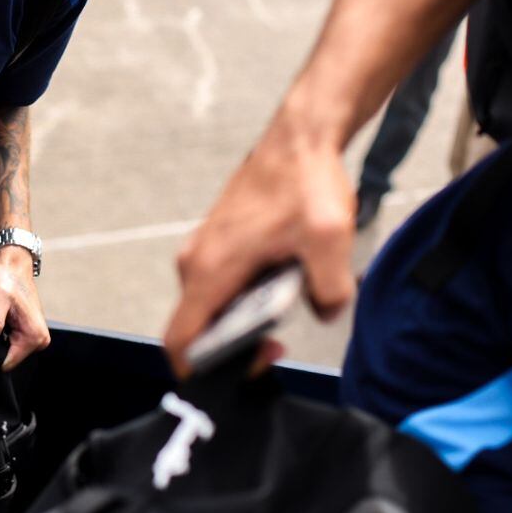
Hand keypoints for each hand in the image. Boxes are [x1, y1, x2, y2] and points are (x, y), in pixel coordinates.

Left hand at [0, 246, 49, 370]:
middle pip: (7, 358)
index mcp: (34, 337)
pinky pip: (9, 343)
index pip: (7, 363)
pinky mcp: (27, 332)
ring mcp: (33, 336)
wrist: (11, 265)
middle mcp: (39, 340)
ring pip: (6, 351)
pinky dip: (0, 335)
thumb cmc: (6, 278)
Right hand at [162, 119, 356, 375]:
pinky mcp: (218, 242)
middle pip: (199, 328)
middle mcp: (196, 263)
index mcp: (211, 271)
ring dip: (243, 320)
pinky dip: (245, 297)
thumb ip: (329, 290)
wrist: (299, 139)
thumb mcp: (330, 240)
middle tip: (279, 343)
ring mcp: (204, 251)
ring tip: (286, 309)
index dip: (203, 372)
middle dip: (234, 347)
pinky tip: (283, 283)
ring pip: (212, 307)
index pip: (181, 341)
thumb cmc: (305, 184)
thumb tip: (325, 312)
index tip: (245, 374)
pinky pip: (221, 285)